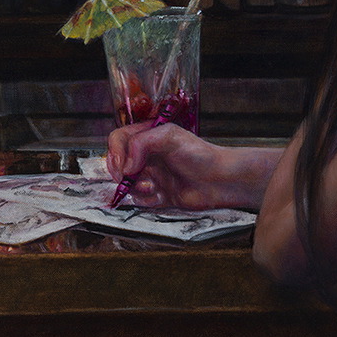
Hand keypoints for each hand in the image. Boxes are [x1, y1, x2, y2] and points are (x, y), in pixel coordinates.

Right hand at [107, 123, 259, 210]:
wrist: (220, 181)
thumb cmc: (200, 154)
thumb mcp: (169, 136)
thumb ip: (141, 144)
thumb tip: (125, 166)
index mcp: (149, 136)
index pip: (119, 139)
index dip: (116, 152)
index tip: (124, 166)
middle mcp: (147, 155)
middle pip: (118, 162)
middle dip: (120, 172)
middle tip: (127, 179)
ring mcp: (152, 175)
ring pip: (126, 183)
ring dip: (134, 187)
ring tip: (151, 187)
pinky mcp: (158, 195)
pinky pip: (139, 200)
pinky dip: (143, 200)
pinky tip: (157, 196)